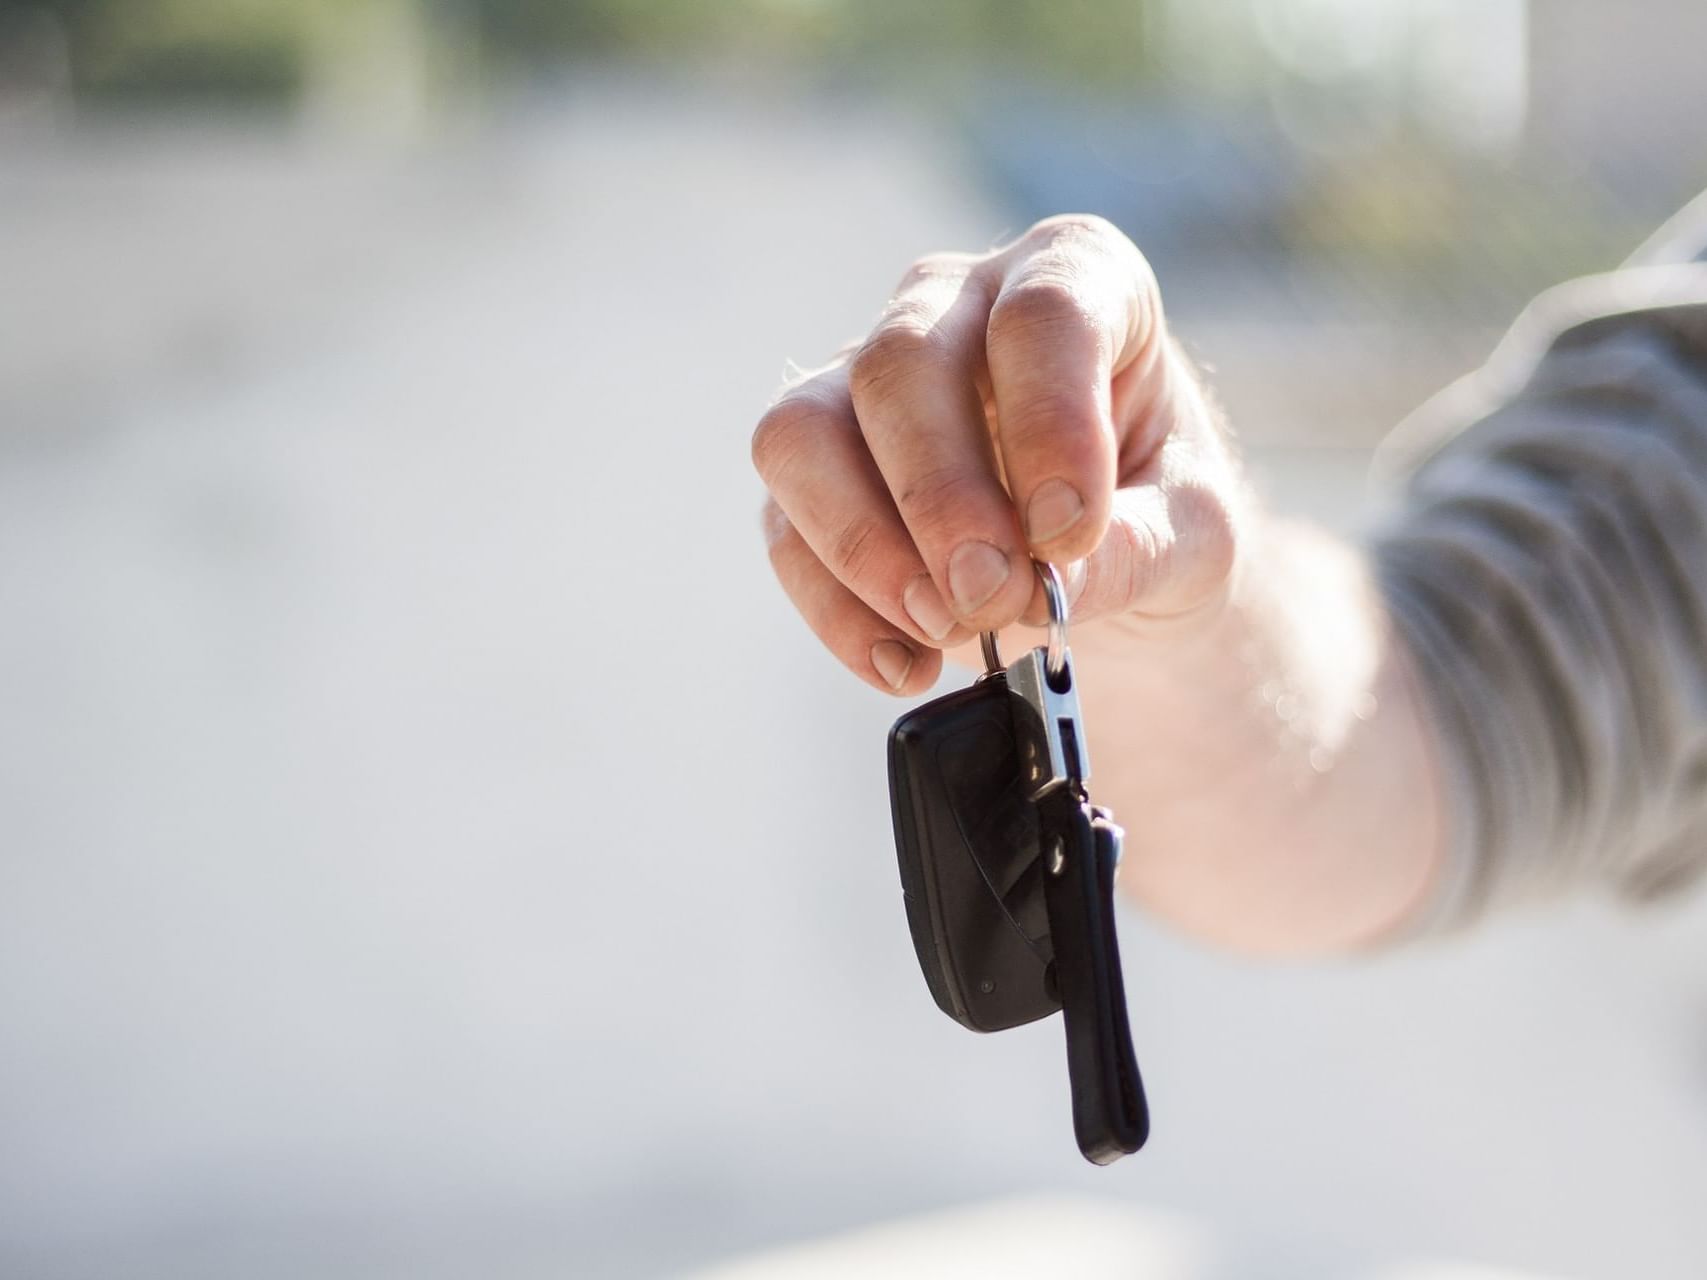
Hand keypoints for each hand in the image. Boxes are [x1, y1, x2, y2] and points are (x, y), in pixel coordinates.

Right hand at [752, 214, 1243, 692]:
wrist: (1106, 559)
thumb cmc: (1157, 511)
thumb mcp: (1194, 535)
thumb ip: (1138, 549)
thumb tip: (1042, 584)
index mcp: (1074, 275)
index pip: (1041, 314)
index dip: (1050, 424)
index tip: (1071, 535)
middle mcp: (954, 305)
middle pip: (898, 366)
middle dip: (941, 498)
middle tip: (994, 599)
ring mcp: (864, 379)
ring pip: (803, 432)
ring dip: (864, 546)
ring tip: (944, 629)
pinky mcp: (814, 469)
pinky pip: (784, 527)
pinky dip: (839, 610)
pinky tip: (907, 663)